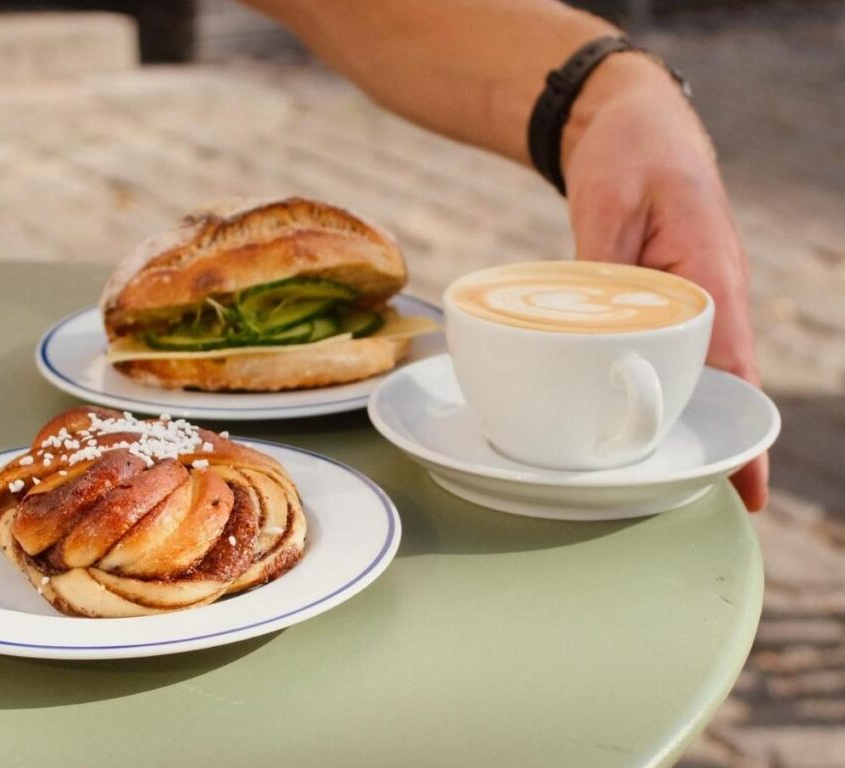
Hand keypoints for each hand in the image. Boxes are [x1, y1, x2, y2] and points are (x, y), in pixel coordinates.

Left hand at [562, 54, 767, 510]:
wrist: (629, 123)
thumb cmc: (631, 153)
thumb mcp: (609, 201)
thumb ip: (601, 265)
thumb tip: (585, 328)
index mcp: (710, 278)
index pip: (733, 369)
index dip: (741, 433)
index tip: (749, 490)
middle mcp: (707, 297)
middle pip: (716, 386)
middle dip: (708, 443)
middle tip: (685, 503)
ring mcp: (685, 301)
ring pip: (687, 373)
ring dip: (673, 420)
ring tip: (648, 477)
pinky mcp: (656, 300)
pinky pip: (656, 350)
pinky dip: (645, 382)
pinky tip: (622, 413)